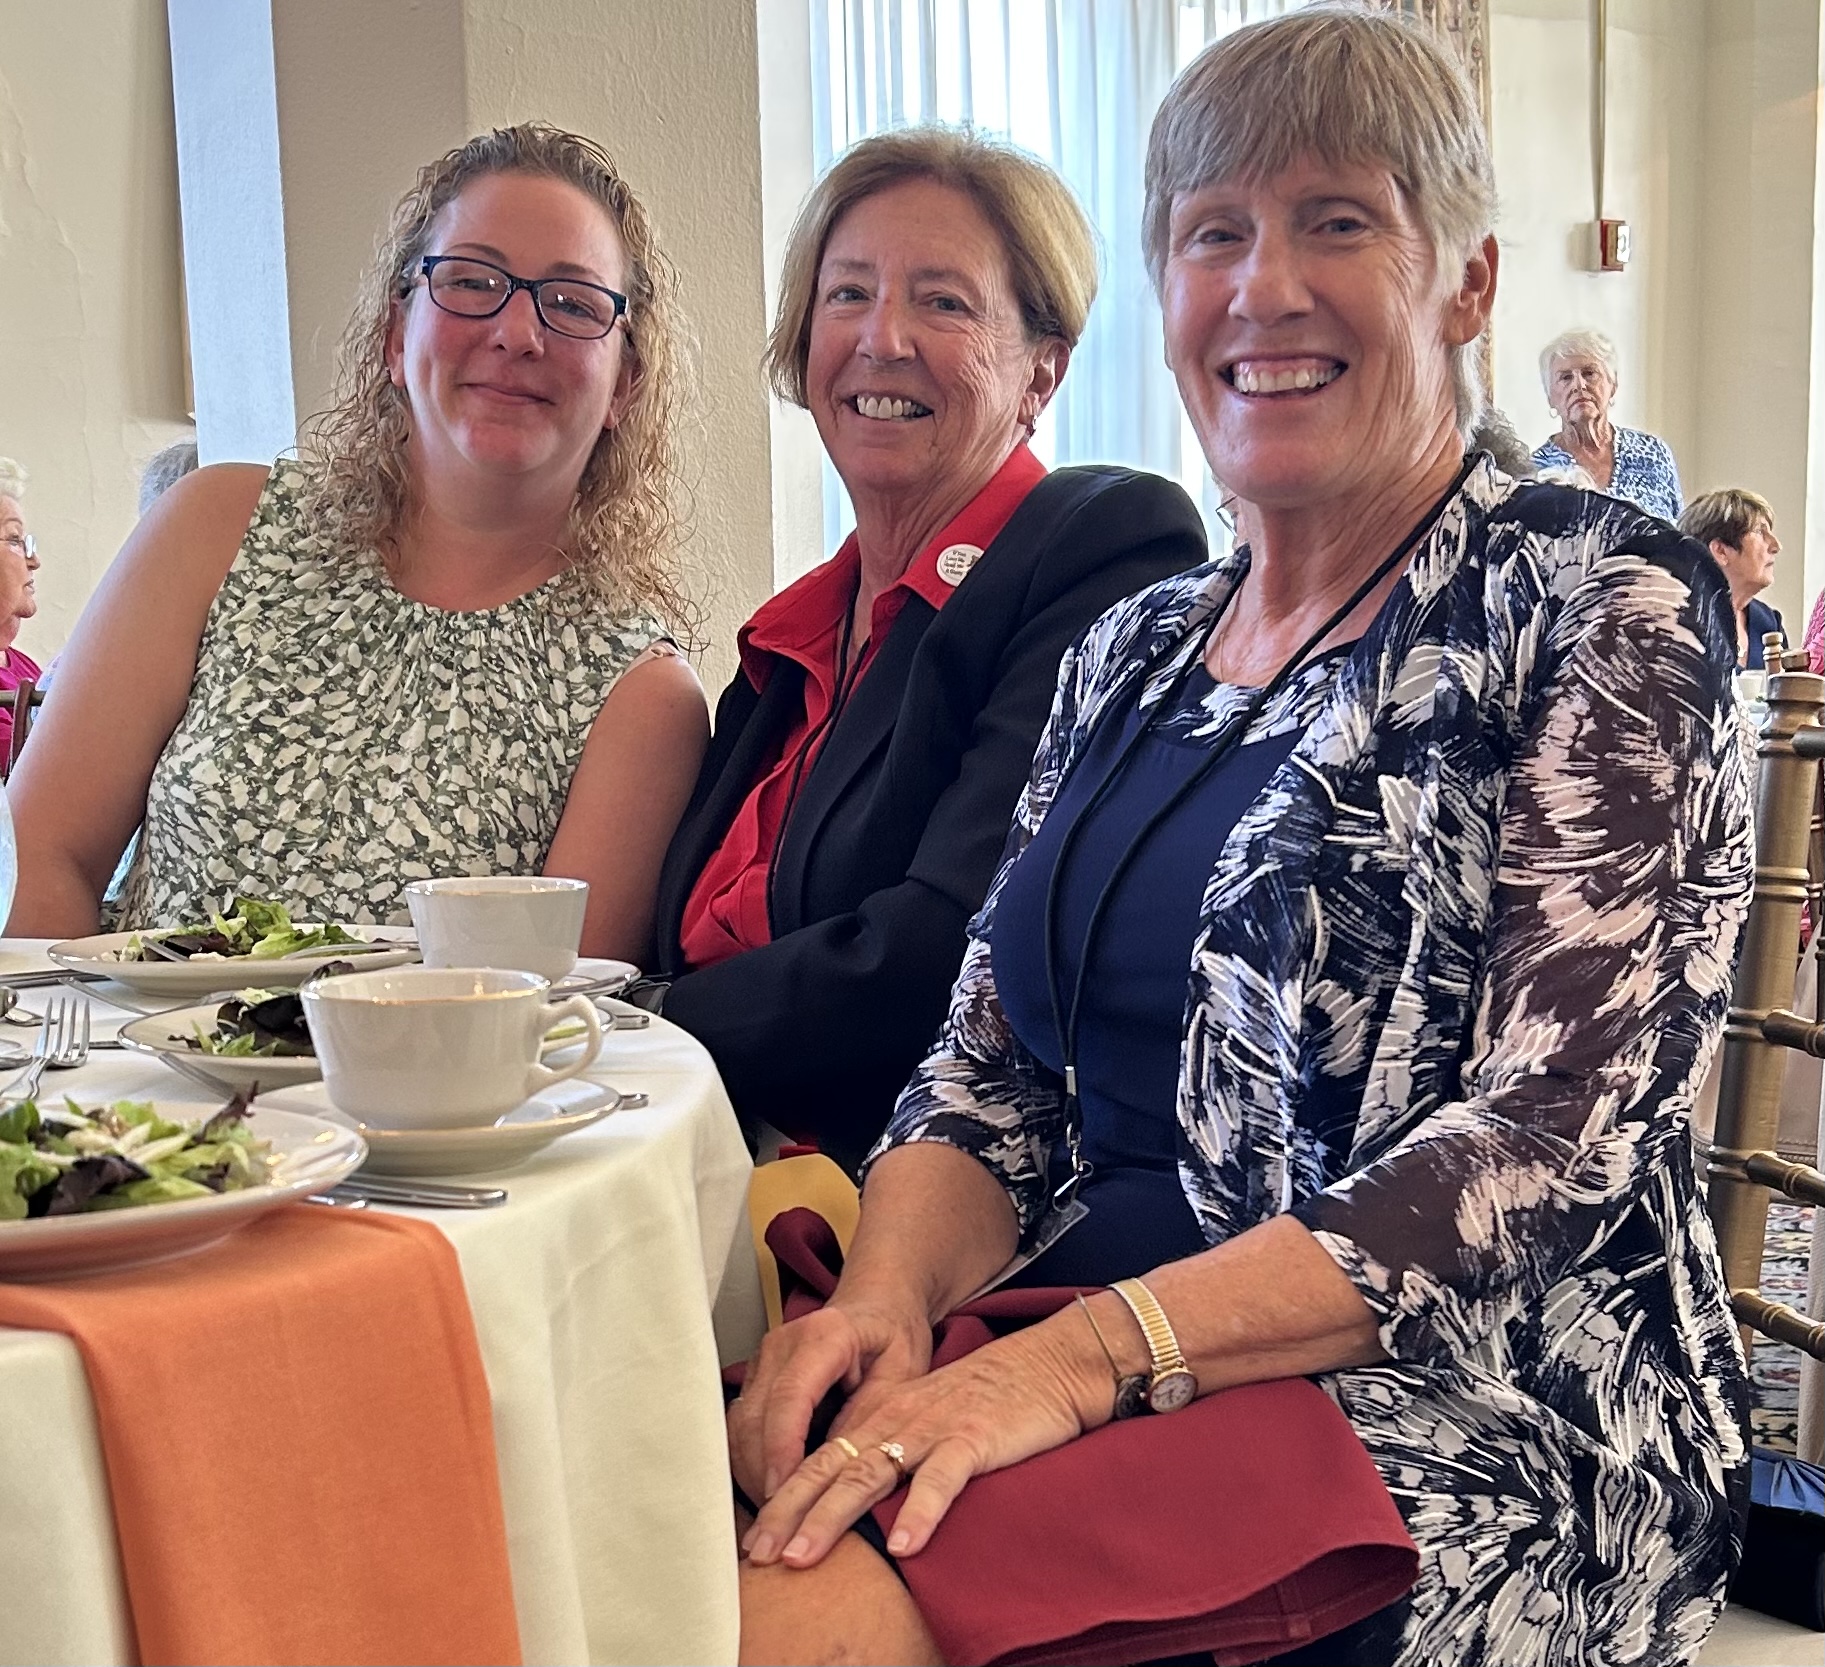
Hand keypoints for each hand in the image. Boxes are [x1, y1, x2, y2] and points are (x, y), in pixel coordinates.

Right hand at [728, 1294, 932, 1504]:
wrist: (877, 1305)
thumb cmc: (894, 1336)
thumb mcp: (902, 1374)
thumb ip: (869, 1417)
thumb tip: (836, 1471)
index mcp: (825, 1336)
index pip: (790, 1396)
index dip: (782, 1449)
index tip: (782, 1494)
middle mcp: (783, 1343)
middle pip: (755, 1416)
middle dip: (761, 1474)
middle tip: (776, 1524)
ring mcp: (764, 1359)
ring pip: (739, 1425)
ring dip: (751, 1474)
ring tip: (772, 1520)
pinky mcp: (756, 1377)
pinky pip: (741, 1425)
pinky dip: (750, 1462)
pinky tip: (768, 1495)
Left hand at [742, 1308, 1110, 1569]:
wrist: (1048, 1365)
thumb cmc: (989, 1401)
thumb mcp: (928, 1421)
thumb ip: (891, 1453)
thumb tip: (849, 1501)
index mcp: (883, 1418)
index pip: (819, 1460)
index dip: (782, 1499)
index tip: (752, 1541)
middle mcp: (897, 1421)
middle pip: (831, 1469)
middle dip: (788, 1513)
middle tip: (756, 1553)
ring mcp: (933, 1428)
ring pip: (870, 1473)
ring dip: (832, 1515)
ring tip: (802, 1554)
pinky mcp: (974, 1437)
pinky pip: (943, 1478)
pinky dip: (920, 1511)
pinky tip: (903, 1546)